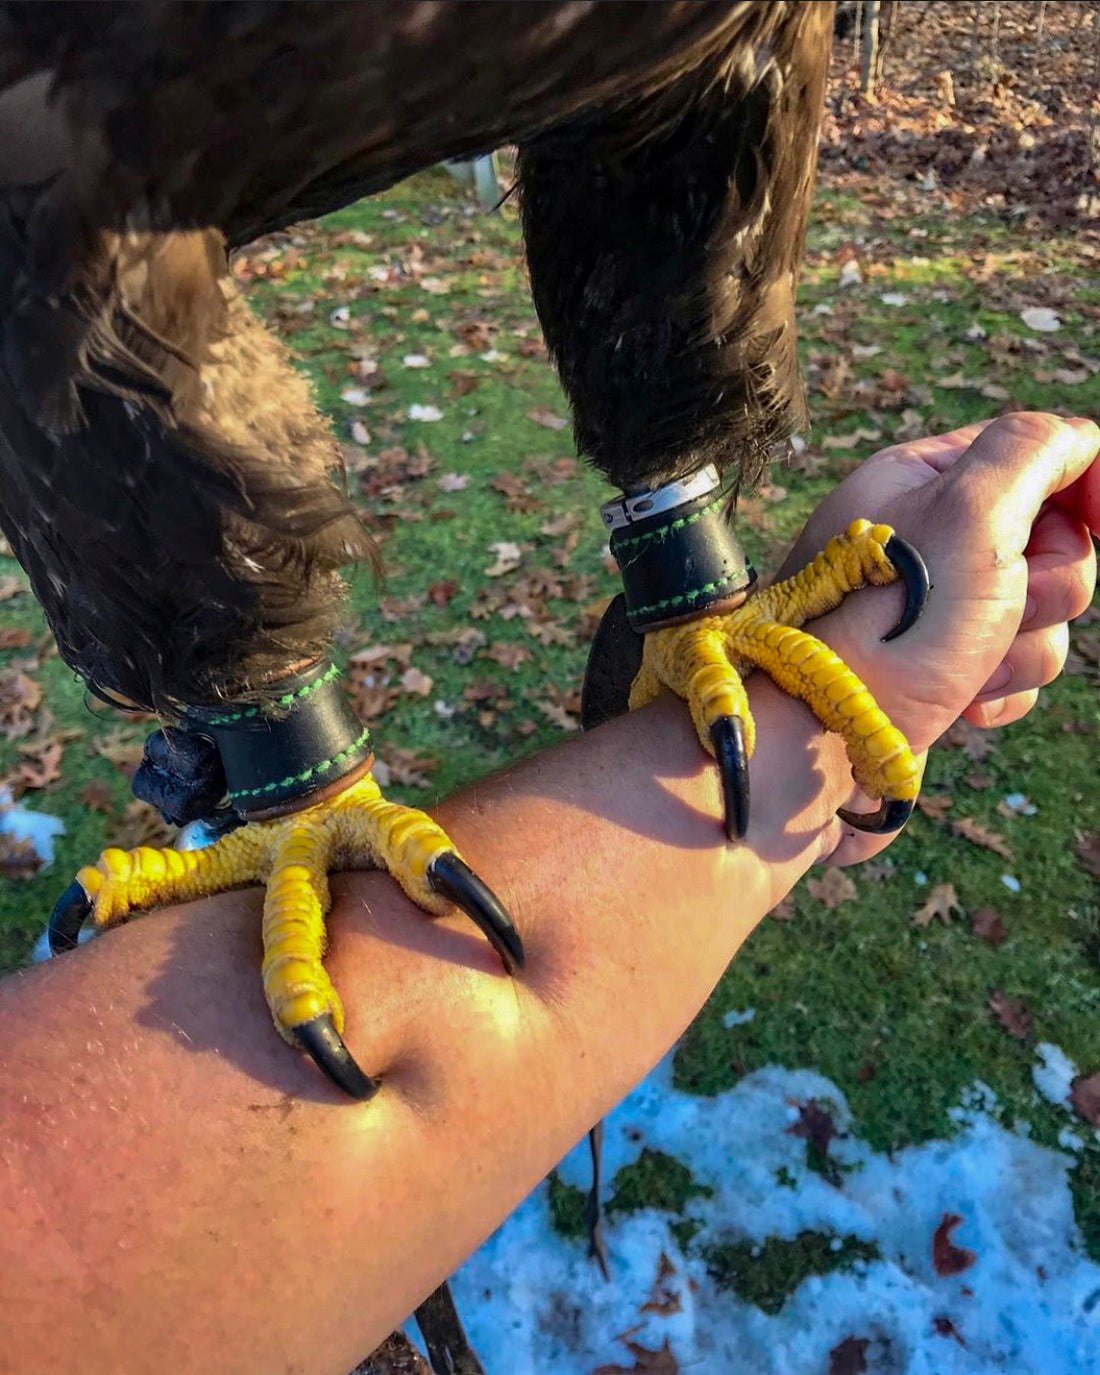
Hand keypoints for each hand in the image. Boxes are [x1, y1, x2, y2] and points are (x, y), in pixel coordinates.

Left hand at [778, 413, 1098, 861]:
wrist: (815, 743)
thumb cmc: (888, 626)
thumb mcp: (966, 512)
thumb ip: (1028, 453)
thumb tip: (1078, 439)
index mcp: (922, 479)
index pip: (1039, 456)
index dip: (1081, 491)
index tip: (1093, 525)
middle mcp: (924, 536)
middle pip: (1052, 542)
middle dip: (1045, 587)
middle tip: (999, 608)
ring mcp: (930, 606)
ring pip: (1040, 613)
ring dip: (1020, 649)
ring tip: (964, 668)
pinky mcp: (935, 667)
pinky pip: (1012, 669)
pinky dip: (997, 689)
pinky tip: (959, 702)